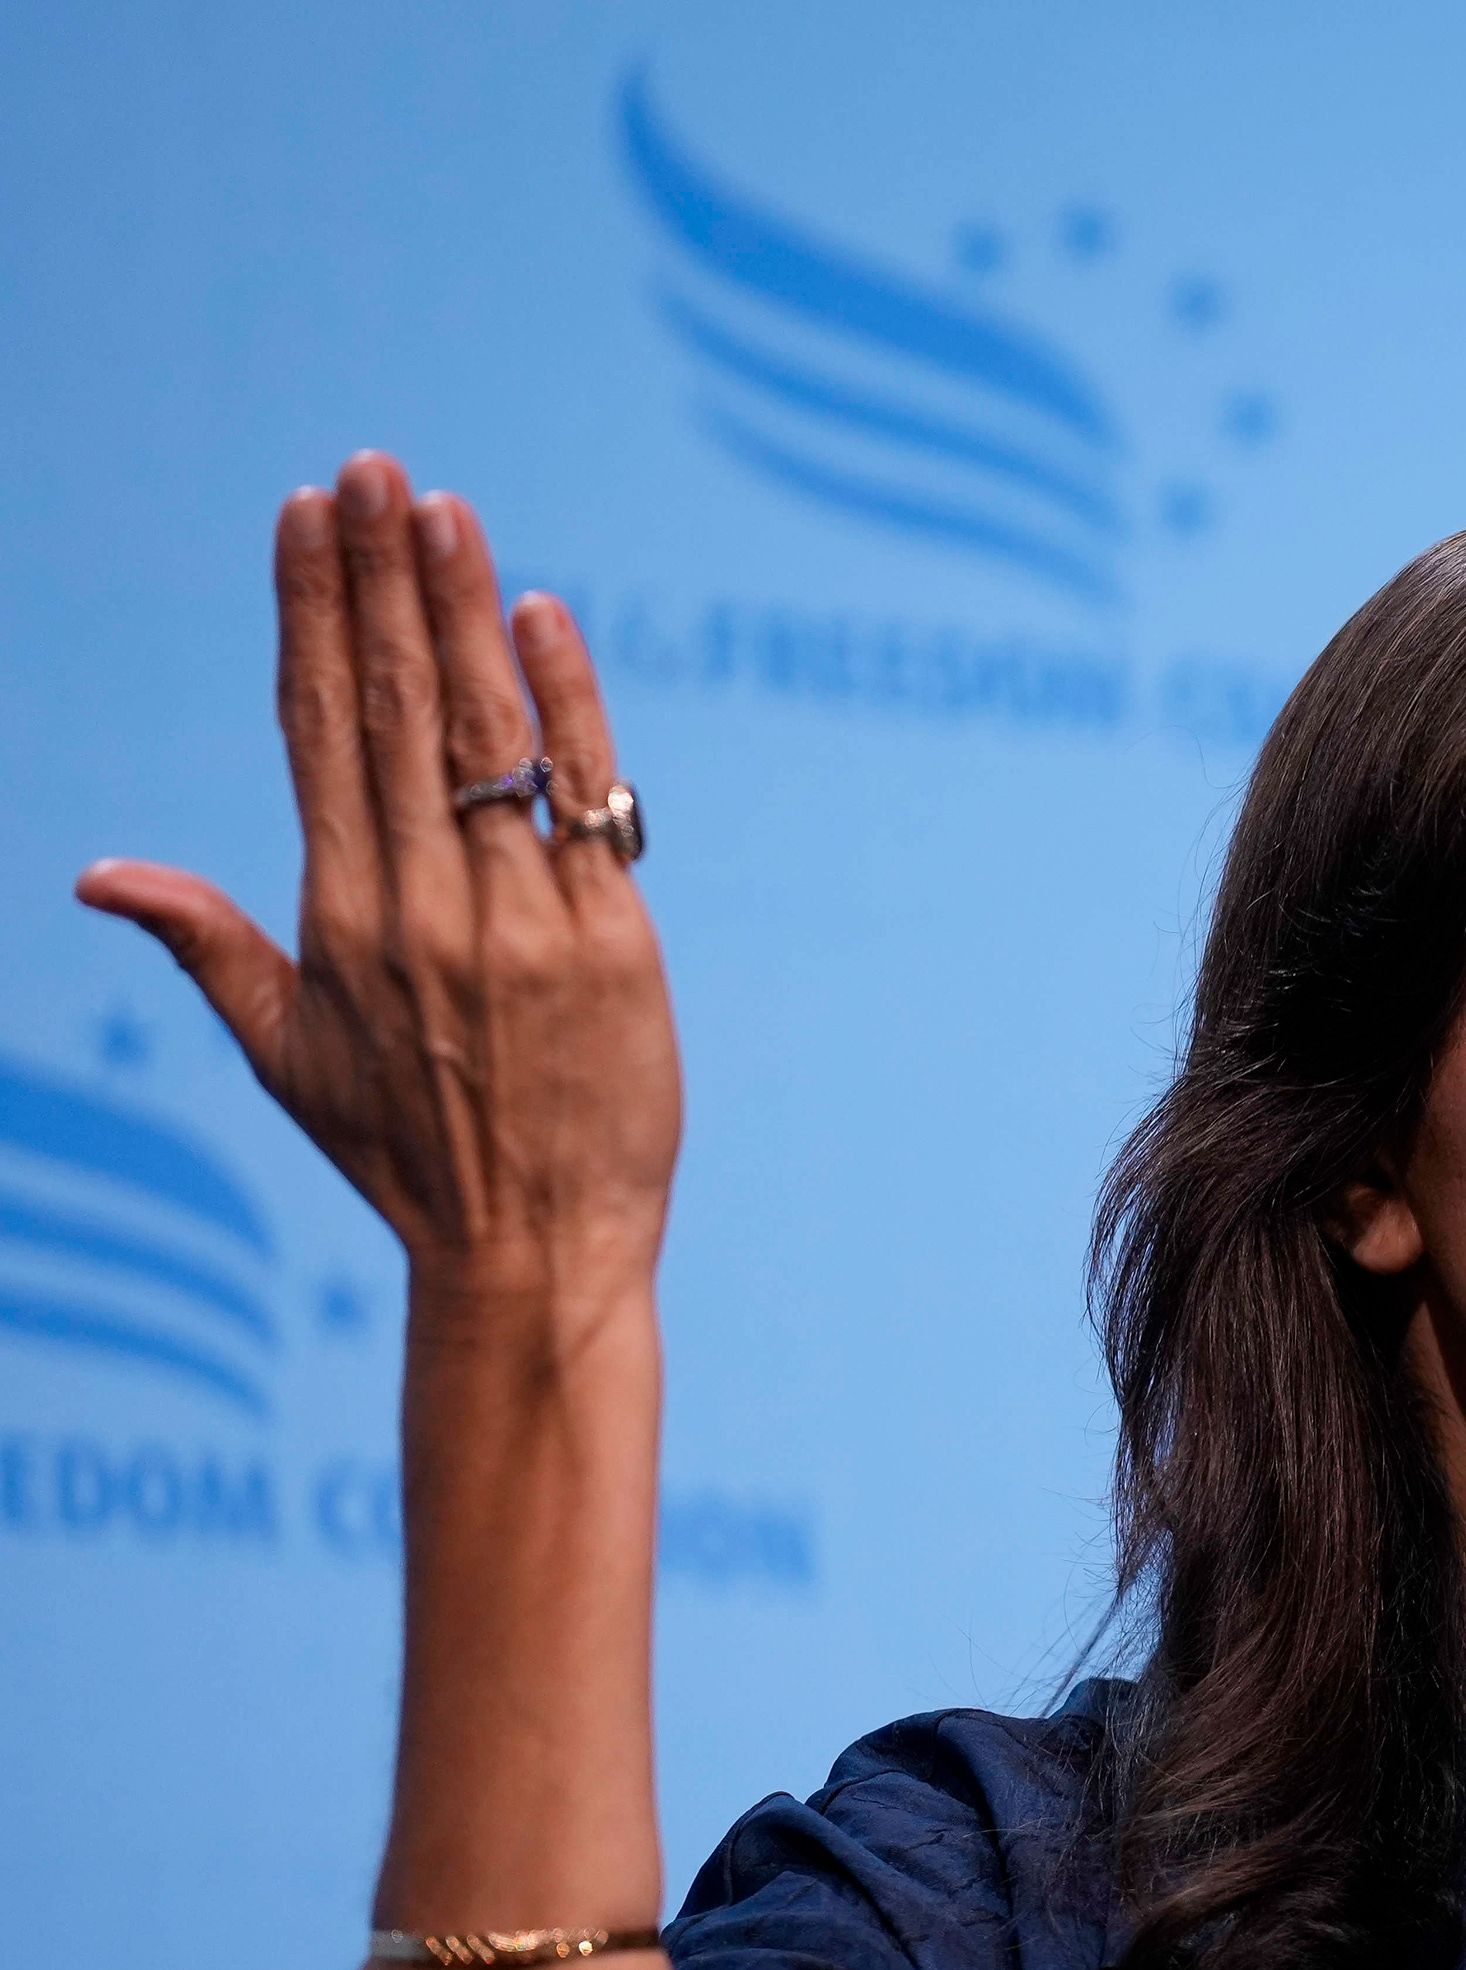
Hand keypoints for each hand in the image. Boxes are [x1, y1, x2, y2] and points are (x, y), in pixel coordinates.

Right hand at [76, 453, 679, 1306]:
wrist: (533, 1249)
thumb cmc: (406, 1152)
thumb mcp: (286, 1055)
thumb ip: (207, 947)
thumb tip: (96, 878)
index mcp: (338, 916)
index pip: (317, 729)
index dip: (310, 614)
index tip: (304, 519)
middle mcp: (423, 904)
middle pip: (396, 706)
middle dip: (380, 577)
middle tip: (371, 467)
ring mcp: (520, 919)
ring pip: (485, 734)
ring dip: (461, 609)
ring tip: (442, 507)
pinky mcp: (611, 941)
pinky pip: (585, 797)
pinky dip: (567, 704)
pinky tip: (541, 615)